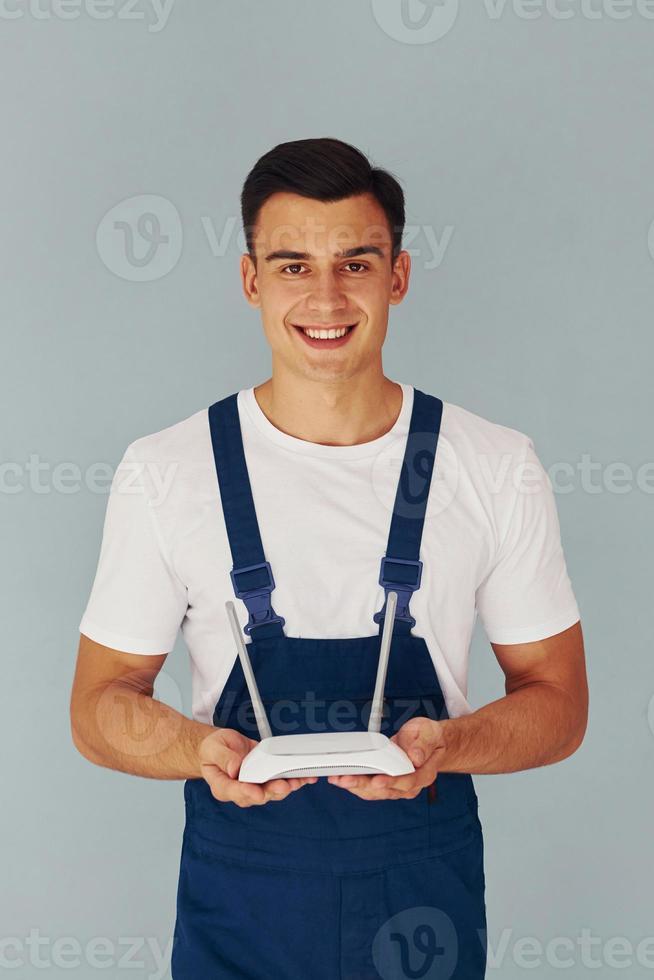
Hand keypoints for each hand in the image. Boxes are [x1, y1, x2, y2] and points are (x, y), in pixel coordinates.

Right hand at [199, 728, 317, 806]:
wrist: (222, 748)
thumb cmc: (214, 749)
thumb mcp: (213, 747)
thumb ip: (223, 757)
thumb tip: (234, 767)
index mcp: (222, 786)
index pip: (234, 792)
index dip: (246, 793)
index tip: (256, 792)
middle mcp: (240, 790)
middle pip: (257, 795)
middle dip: (272, 791)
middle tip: (283, 786)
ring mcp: (254, 786)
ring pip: (272, 792)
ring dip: (286, 787)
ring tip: (297, 781)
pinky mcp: (266, 780)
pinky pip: (280, 782)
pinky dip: (294, 780)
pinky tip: (305, 778)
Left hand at [327, 717, 446, 800]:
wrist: (429, 742)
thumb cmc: (429, 737)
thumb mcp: (429, 733)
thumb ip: (422, 745)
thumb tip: (415, 757)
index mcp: (424, 774)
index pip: (407, 782)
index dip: (391, 782)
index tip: (376, 781)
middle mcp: (411, 785)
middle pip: (385, 790)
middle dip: (363, 785)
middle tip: (346, 779)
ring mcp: (397, 786)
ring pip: (374, 791)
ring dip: (355, 786)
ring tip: (338, 778)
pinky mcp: (386, 783)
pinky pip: (370, 787)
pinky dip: (356, 783)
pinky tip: (342, 778)